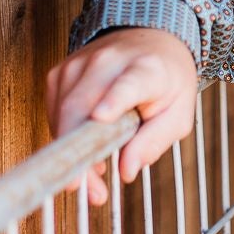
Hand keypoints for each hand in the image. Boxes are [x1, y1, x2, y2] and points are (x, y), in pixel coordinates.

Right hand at [45, 28, 198, 206]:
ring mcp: (78, 65)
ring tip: (94, 177)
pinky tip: (87, 146)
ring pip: (62, 116)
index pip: (127, 85)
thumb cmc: (166, 81)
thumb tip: (126, 171)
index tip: (101, 117)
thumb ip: (154, 141)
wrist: (149, 40)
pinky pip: (55, 113)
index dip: (113, 101)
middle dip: (81, 156)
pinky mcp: (59, 73)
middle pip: (82, 109)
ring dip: (73, 153)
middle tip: (93, 193)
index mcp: (146, 70)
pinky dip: (67, 136)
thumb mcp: (178, 114)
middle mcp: (108, 62)